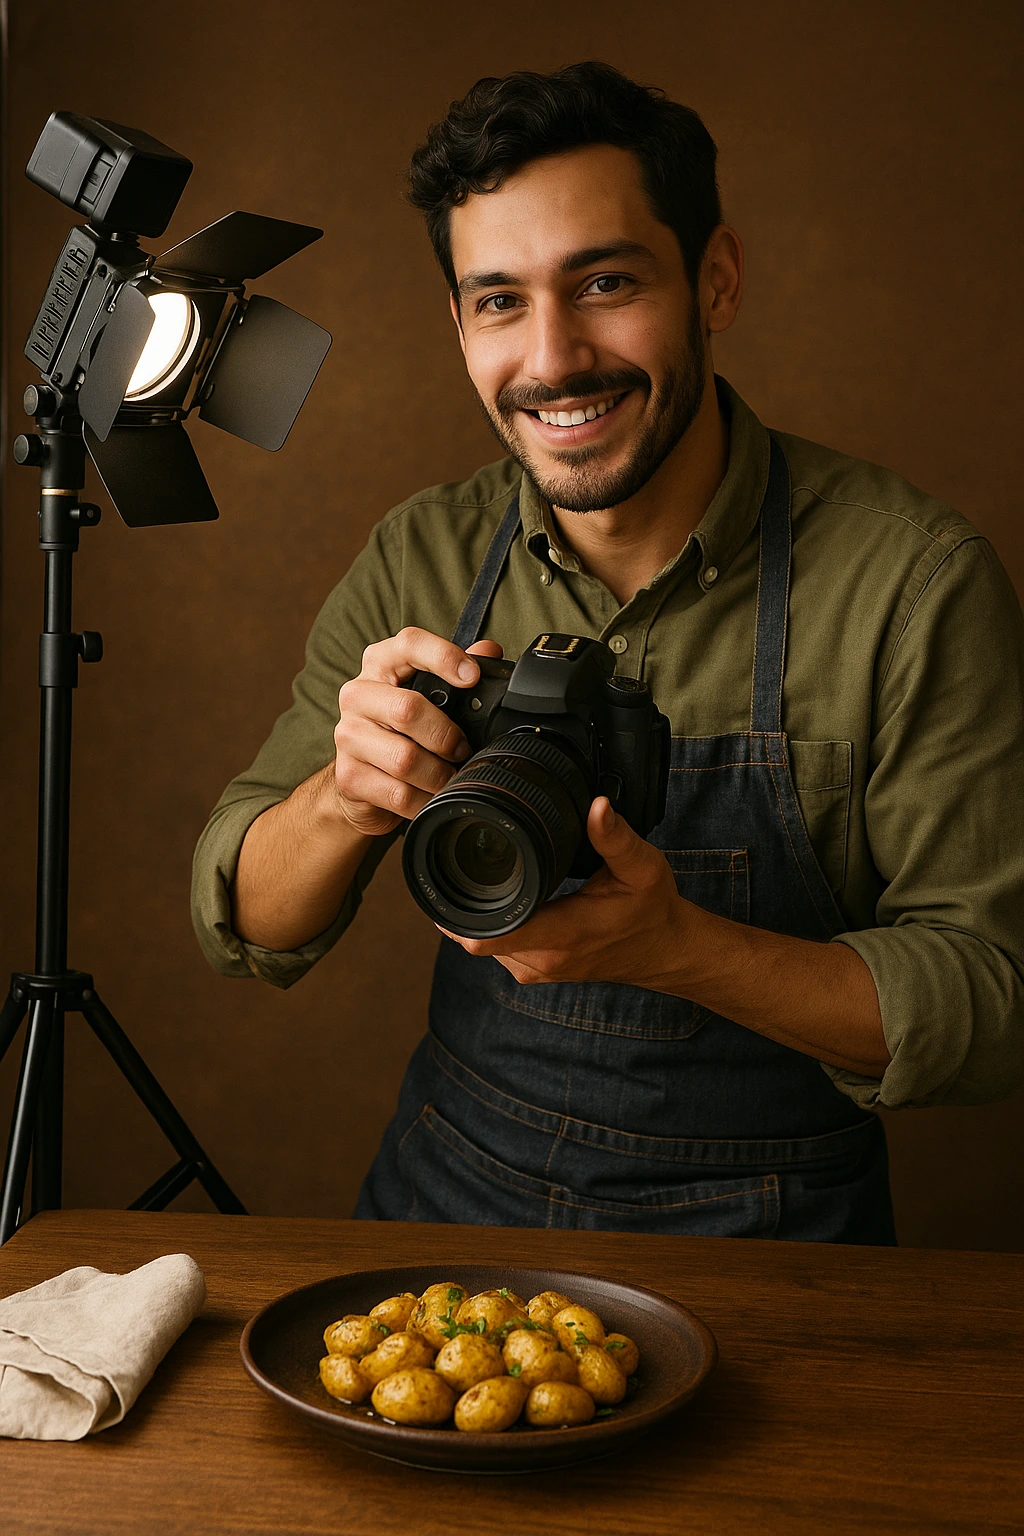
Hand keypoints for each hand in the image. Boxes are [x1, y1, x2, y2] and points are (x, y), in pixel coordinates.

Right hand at [333, 629, 502, 836]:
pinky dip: (423, 800)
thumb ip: (455, 671)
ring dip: (438, 774)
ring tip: (449, 776)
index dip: (443, 657)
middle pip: (407, 709)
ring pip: (404, 759)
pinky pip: (397, 793)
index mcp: (380, 665)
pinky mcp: (348, 776)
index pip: (409, 644)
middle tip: (463, 749)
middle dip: (446, 735)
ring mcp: (348, 736)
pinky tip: (430, 796)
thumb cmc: (402, 729)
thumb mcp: (429, 695)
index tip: (472, 677)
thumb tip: (490, 651)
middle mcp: (357, 695)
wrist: (363, 779)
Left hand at [440, 797, 694, 990]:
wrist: (666, 951)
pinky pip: (499, 949)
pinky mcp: (538, 971)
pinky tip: (496, 898)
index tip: (445, 876)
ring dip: (475, 914)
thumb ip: (615, 837)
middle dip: (459, 903)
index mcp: (562, 934)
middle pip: (474, 936)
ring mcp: (538, 969)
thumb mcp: (641, 867)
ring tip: (472, 876)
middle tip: (454, 861)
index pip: (486, 935)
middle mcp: (543, 959)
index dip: (455, 910)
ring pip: (483, 944)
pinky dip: (491, 925)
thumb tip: (597, 806)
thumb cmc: (652, 909)